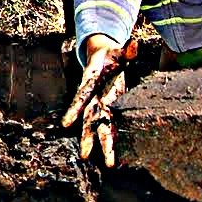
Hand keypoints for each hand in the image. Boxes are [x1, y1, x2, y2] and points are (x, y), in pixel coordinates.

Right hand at [62, 34, 129, 165]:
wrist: (100, 55)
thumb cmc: (111, 54)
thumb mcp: (118, 51)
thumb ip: (127, 50)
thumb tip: (134, 44)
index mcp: (92, 80)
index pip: (82, 95)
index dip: (75, 108)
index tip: (67, 123)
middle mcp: (92, 95)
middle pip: (88, 118)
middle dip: (87, 136)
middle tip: (84, 155)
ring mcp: (97, 102)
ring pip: (93, 124)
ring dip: (91, 141)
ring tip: (86, 157)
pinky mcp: (105, 107)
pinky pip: (104, 124)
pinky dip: (105, 137)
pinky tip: (107, 152)